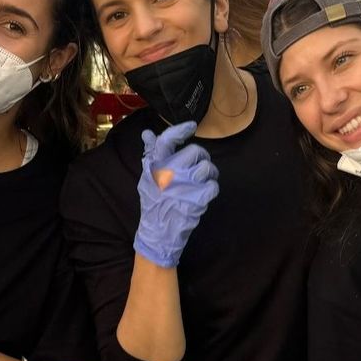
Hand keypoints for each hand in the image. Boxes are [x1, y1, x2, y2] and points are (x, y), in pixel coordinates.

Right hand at [134, 121, 219, 267]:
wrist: (158, 234)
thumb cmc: (154, 204)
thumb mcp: (147, 179)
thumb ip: (150, 155)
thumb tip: (147, 133)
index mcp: (155, 167)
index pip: (167, 141)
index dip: (180, 130)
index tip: (191, 126)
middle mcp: (169, 173)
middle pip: (195, 152)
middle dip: (201, 158)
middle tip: (199, 166)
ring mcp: (184, 186)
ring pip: (207, 167)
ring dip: (210, 173)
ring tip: (204, 181)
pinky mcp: (197, 200)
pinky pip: (213, 186)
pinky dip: (212, 189)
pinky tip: (204, 194)